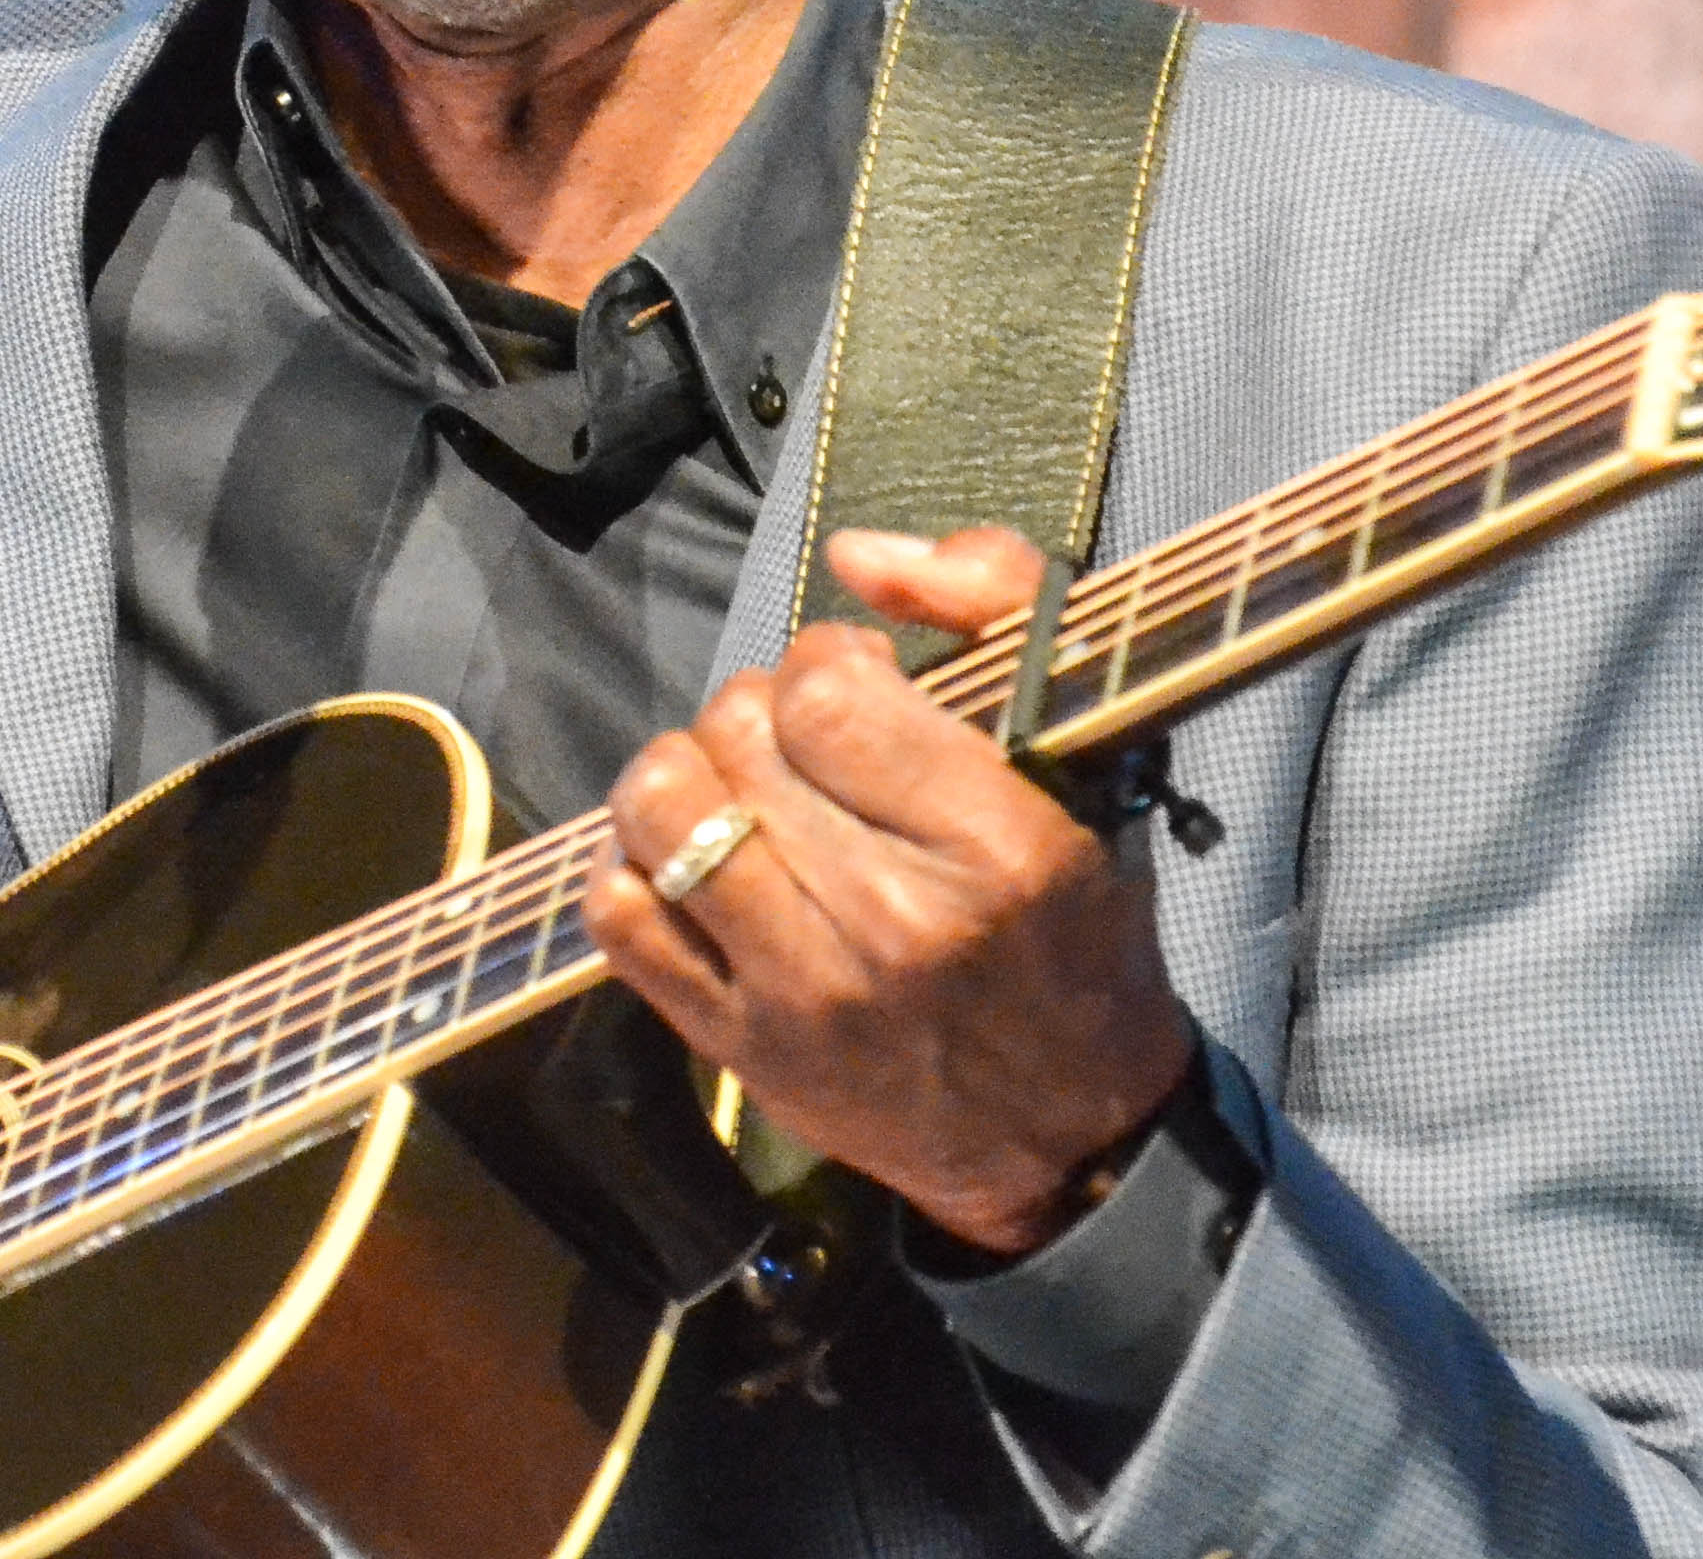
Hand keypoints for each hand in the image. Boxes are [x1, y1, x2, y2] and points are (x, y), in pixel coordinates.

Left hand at [585, 524, 1193, 1256]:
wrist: (1068, 1148)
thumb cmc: (1079, 944)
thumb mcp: (1084, 767)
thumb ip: (994, 613)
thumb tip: (856, 555)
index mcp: (1000, 851)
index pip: (832, 698)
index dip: (828, 657)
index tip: (860, 678)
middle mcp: (894, 926)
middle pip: (742, 738)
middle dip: (764, 706)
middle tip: (806, 739)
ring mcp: (802, 997)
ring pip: (664, 811)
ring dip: (689, 768)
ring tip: (739, 784)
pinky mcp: (737, 1048)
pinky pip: (619, 915)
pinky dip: (636, 858)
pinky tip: (693, 856)